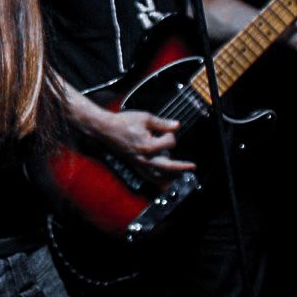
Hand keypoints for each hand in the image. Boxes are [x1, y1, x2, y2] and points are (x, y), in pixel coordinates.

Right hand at [70, 97, 195, 174]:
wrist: (105, 128)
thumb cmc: (123, 122)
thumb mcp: (145, 118)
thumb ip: (162, 123)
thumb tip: (176, 126)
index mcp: (149, 146)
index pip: (170, 143)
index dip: (170, 134)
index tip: (166, 128)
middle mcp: (145, 158)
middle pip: (168, 166)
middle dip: (181, 166)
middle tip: (192, 167)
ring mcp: (139, 162)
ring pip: (158, 174)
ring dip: (170, 175)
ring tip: (179, 174)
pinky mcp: (134, 163)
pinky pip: (147, 175)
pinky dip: (156, 177)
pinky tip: (161, 177)